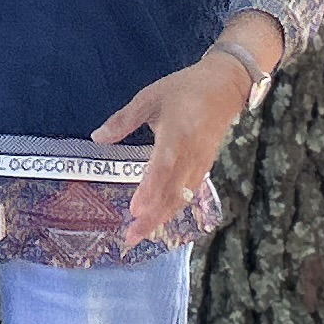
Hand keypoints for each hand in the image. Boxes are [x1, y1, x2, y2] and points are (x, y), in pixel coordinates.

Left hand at [94, 52, 257, 239]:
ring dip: (161, 217)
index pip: (163, 168)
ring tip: (140, 234)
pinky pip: (189, 192)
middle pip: (172, 192)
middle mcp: (191, 154)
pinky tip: (159, 218)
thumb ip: (124, 120)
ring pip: (181, 197)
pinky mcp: (205, 166)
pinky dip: (173, 208)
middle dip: (152, 217)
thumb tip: (97, 138)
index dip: (150, 191)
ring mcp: (201, 163)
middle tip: (131, 238)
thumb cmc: (185, 89)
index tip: (135, 210)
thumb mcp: (150, 97)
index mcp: (176, 134)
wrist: (226, 86)